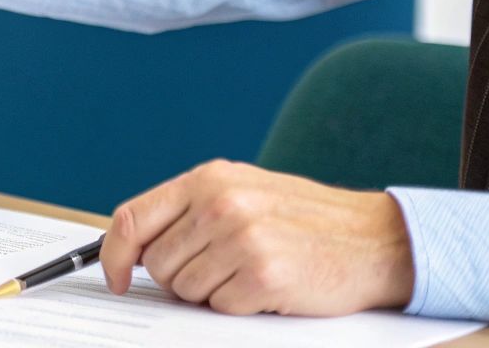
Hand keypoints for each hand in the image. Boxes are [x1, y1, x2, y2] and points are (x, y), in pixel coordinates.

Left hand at [99, 160, 414, 316]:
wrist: (374, 239)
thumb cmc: (303, 219)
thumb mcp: (242, 192)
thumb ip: (189, 210)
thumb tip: (133, 246)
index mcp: (208, 179)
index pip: (132, 217)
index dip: (113, 254)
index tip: (115, 278)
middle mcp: (220, 204)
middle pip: (157, 263)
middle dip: (179, 276)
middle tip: (219, 268)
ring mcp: (242, 240)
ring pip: (185, 290)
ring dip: (211, 292)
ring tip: (247, 272)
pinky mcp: (264, 276)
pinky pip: (220, 308)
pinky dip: (239, 306)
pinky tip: (267, 287)